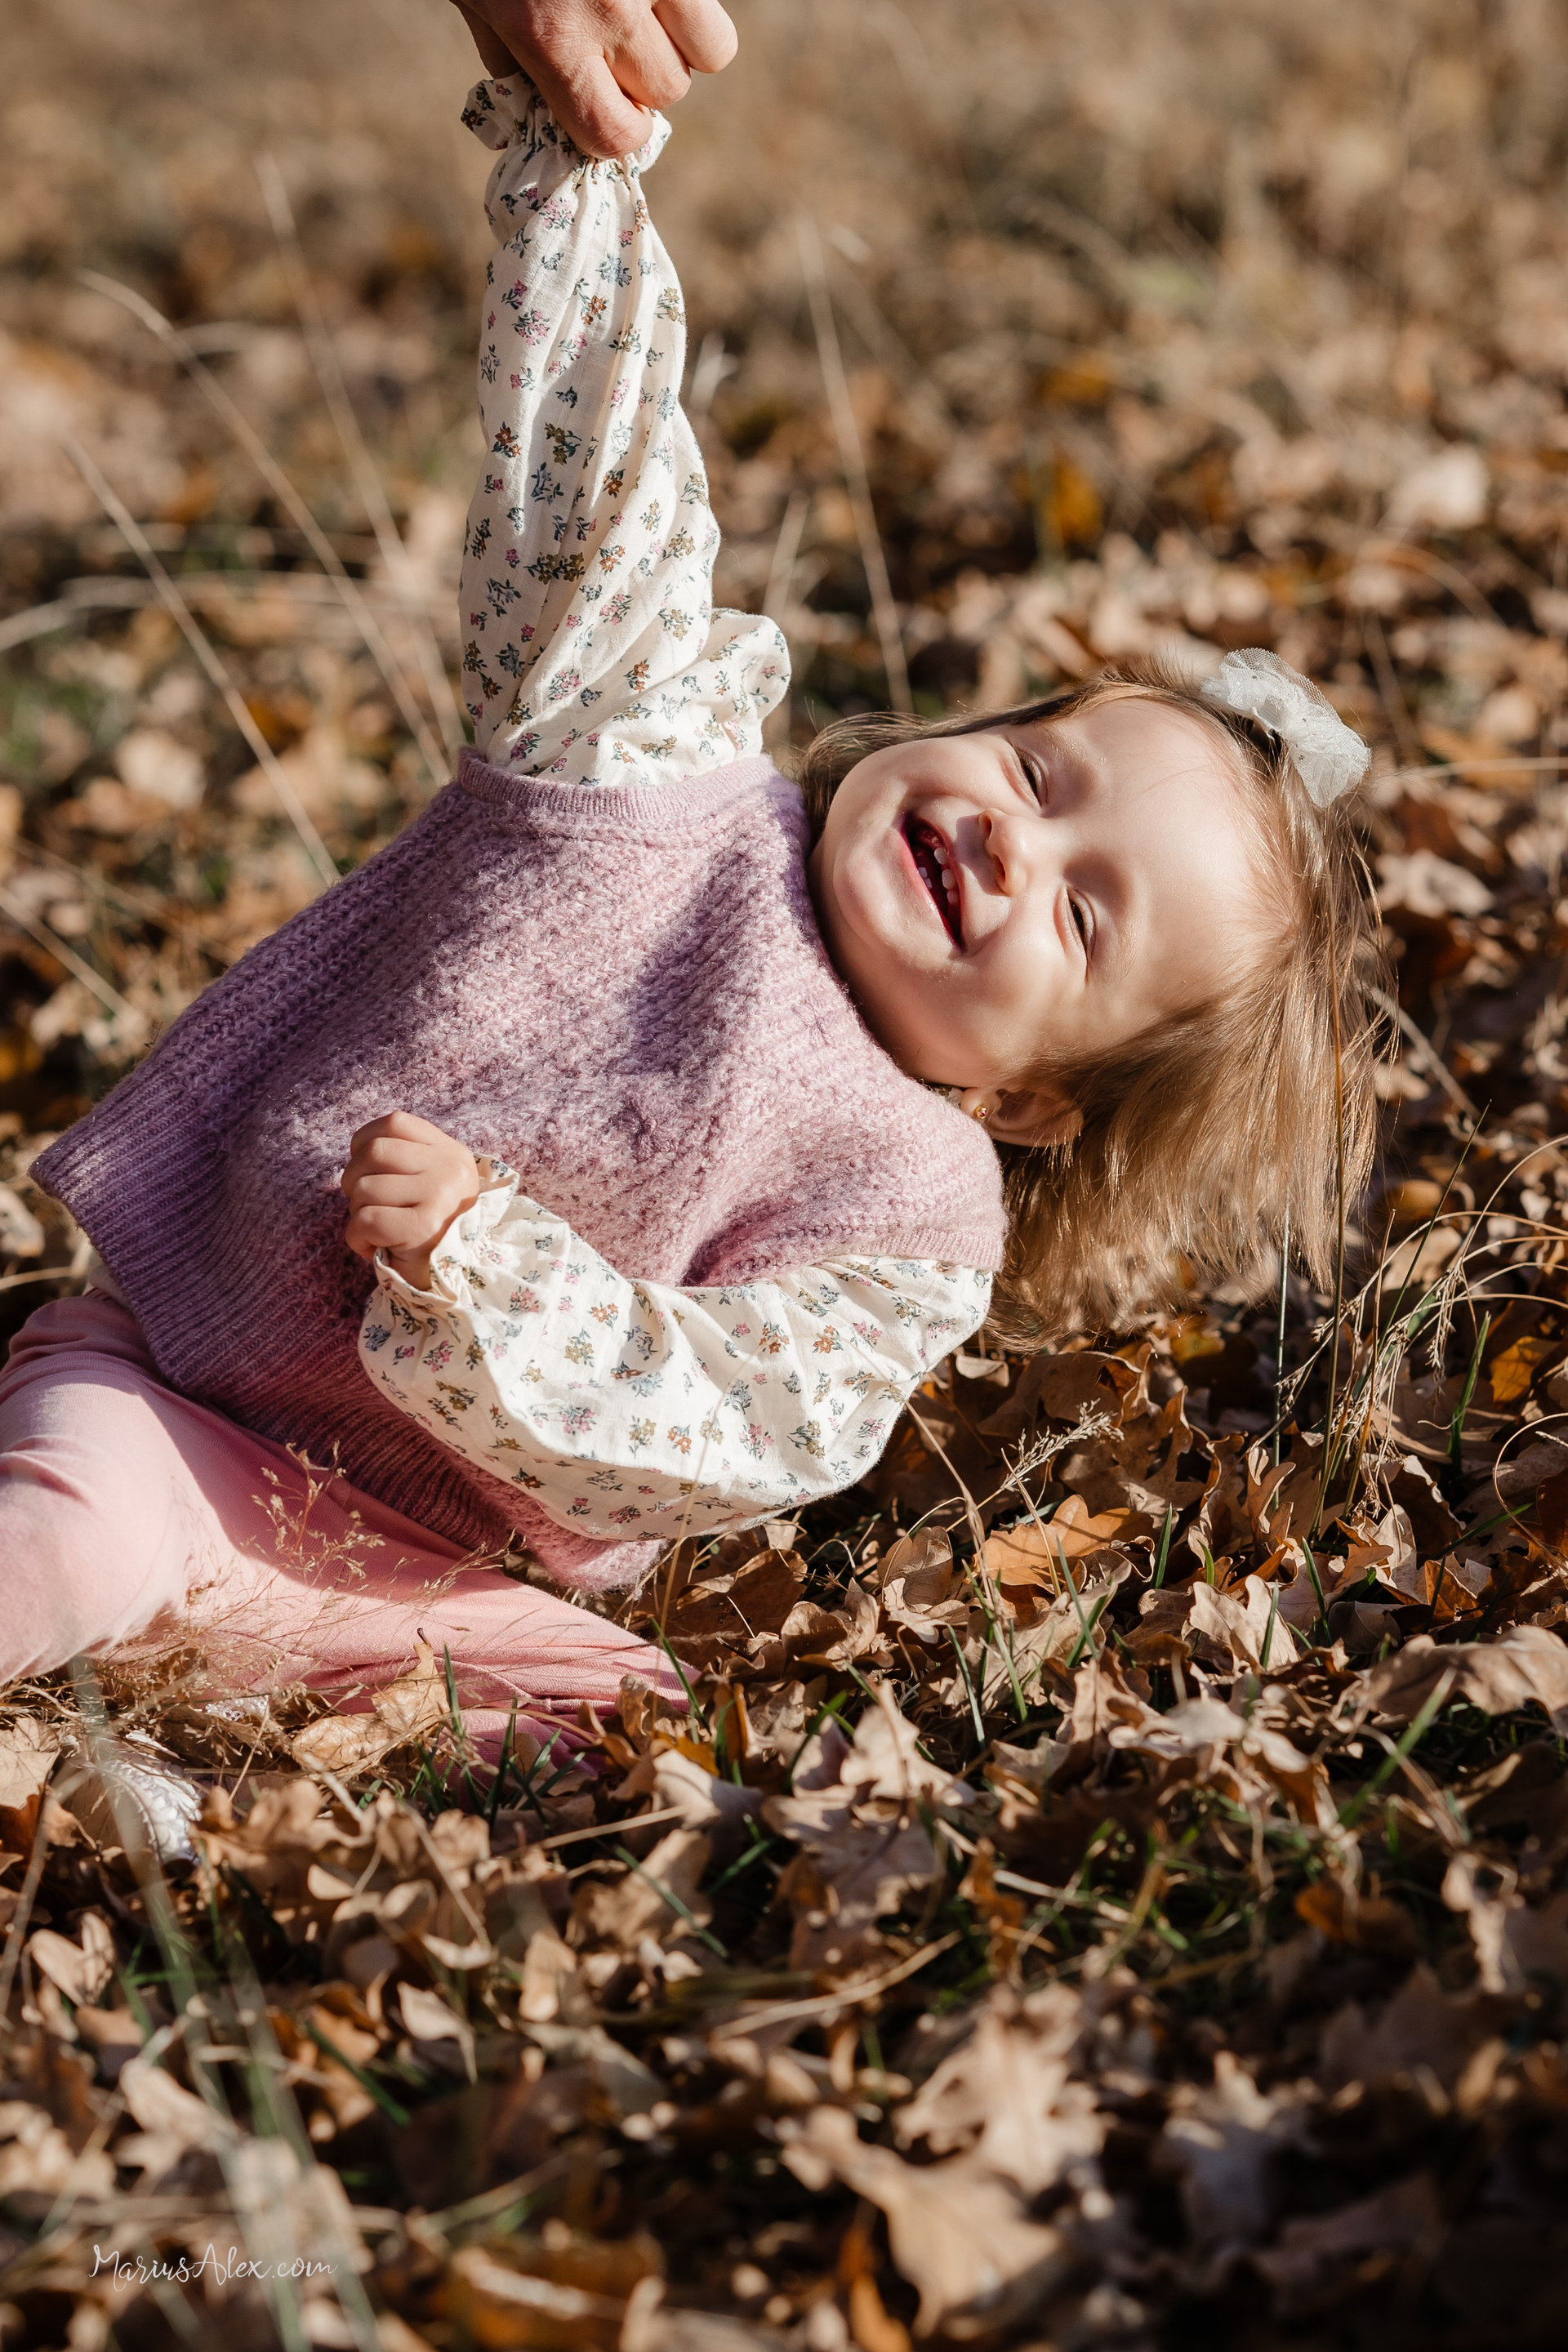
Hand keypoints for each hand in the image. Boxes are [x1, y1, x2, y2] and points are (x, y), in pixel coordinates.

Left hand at [341, 1111, 481, 1290]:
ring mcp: (439, 1197)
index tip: (367, 1168)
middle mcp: (450, 1170)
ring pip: (364, 1188)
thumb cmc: (431, 1232)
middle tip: (367, 1205)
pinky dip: (357, 1237)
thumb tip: (360, 1148)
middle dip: (354, 1180)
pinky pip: (365, 1219)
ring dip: (357, 1213)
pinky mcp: (423, 1228)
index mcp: (453, 1154)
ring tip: (377, 1230)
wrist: (454, 1282)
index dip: (365, 1141)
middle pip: (373, 1152)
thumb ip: (407, 1158)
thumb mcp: (432, 1183)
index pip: (395, 1123)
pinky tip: (374, 1247)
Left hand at [450, 0, 737, 158]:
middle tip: (616, 49)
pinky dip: (690, 0)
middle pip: (668, 90)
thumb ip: (507, 59)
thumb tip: (537, 105)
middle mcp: (610, 12)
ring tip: (650, 17)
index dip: (614, 130)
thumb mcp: (475, 0)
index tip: (603, 110)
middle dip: (644, 80)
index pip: (616, 133)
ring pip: (711, 48)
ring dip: (685, 42)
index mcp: (553, 42)